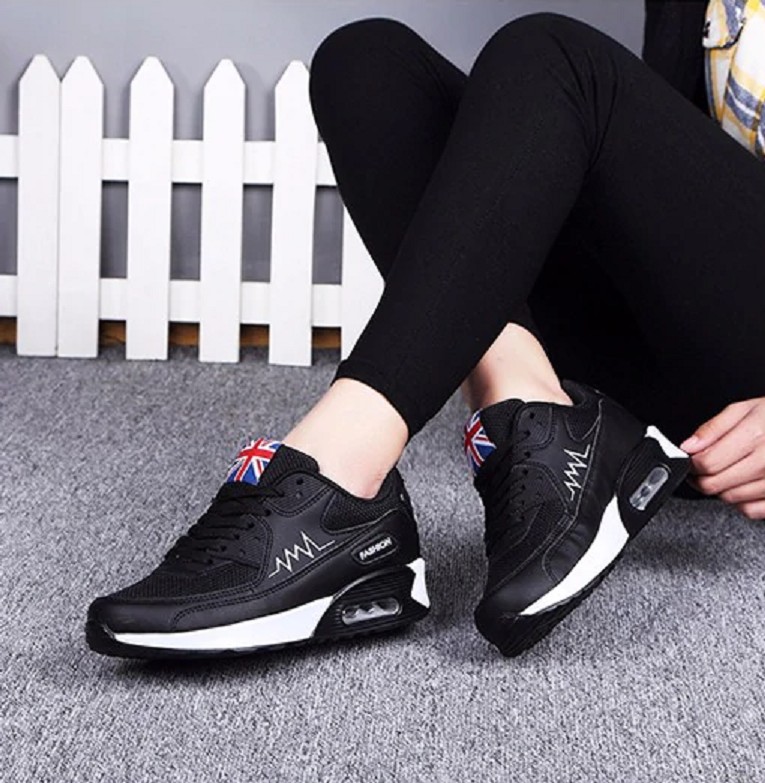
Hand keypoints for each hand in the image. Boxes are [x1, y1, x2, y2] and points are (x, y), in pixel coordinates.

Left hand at [680, 399, 764, 519]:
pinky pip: (751, 511)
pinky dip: (741, 502)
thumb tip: (688, 446)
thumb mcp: (745, 410)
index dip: (692, 463)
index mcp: (755, 436)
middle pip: (715, 484)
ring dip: (721, 489)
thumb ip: (713, 428)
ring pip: (730, 499)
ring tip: (727, 472)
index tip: (691, 460)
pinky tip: (743, 485)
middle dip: (701, 478)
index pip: (707, 463)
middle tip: (702, 468)